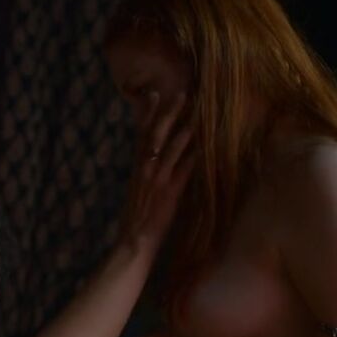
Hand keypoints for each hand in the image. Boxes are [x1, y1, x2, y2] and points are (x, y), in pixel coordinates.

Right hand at [119, 91, 194, 250]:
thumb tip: (155, 159)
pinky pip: (184, 170)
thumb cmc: (137, 221)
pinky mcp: (170, 194)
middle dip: (168, 112)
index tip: (154, 93)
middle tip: (182, 92)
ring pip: (171, 148)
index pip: (141, 134)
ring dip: (184, 127)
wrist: (132, 244)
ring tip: (196, 111)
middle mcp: (145, 170)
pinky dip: (193, 156)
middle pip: (156, 134)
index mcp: (137, 169)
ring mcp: (158, 181)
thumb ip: (147, 174)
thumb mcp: (139, 191)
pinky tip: (204, 145)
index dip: (147, 113)